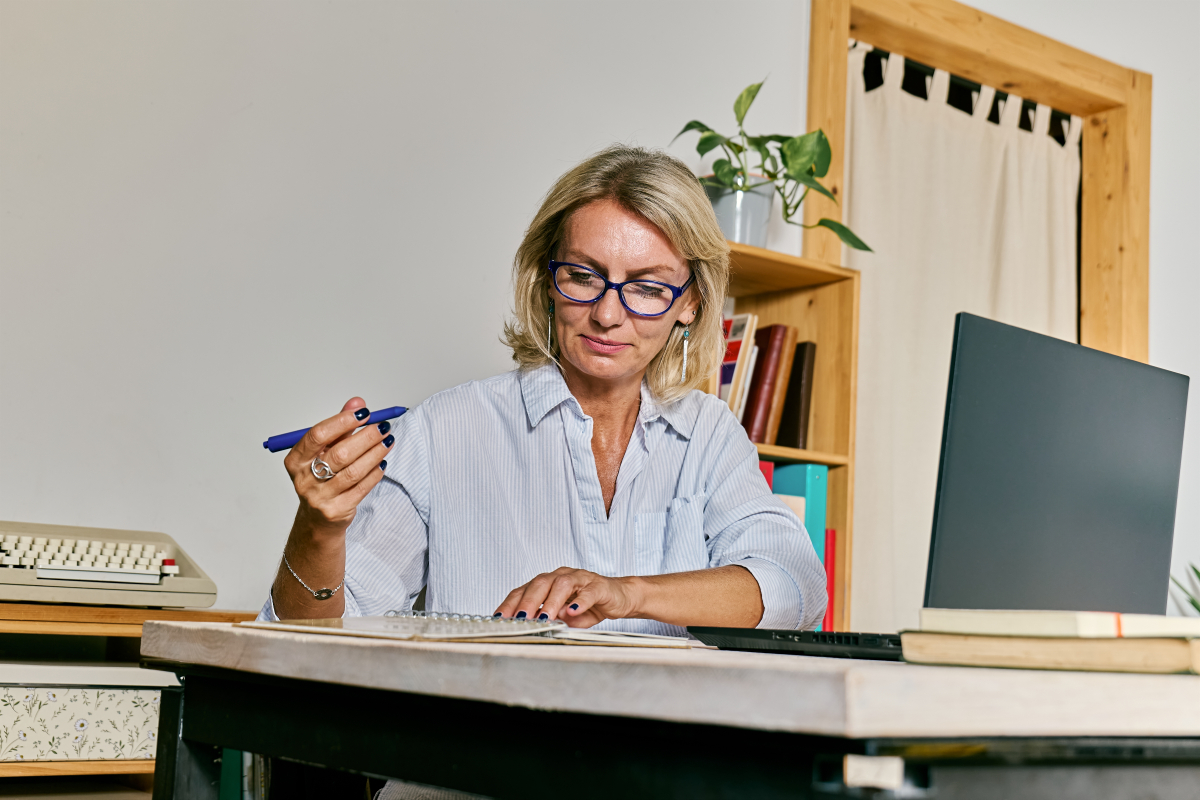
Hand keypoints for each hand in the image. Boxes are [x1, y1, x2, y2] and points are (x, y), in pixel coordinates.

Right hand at [283, 398, 394, 536]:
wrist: (317, 519)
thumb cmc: (321, 478)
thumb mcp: (325, 451)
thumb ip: (340, 427)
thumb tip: (356, 403)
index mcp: (296, 460)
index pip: (318, 435)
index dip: (342, 421)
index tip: (364, 413)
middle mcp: (304, 479)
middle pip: (339, 453)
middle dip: (366, 437)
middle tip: (383, 426)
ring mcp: (320, 497)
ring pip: (353, 471)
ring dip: (375, 453)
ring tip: (388, 441)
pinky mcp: (336, 511)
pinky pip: (362, 488)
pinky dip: (375, 472)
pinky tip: (382, 461)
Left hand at [494, 567, 642, 627]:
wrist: (619, 597)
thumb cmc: (589, 605)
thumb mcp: (564, 617)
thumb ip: (550, 619)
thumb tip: (533, 627)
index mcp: (549, 583)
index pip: (525, 590)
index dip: (510, 603)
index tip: (499, 618)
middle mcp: (562, 576)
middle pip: (540, 583)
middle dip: (527, 601)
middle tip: (519, 618)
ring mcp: (580, 579)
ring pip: (562, 584)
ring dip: (551, 602)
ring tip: (544, 618)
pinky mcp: (599, 586)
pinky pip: (588, 592)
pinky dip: (579, 602)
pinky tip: (572, 612)